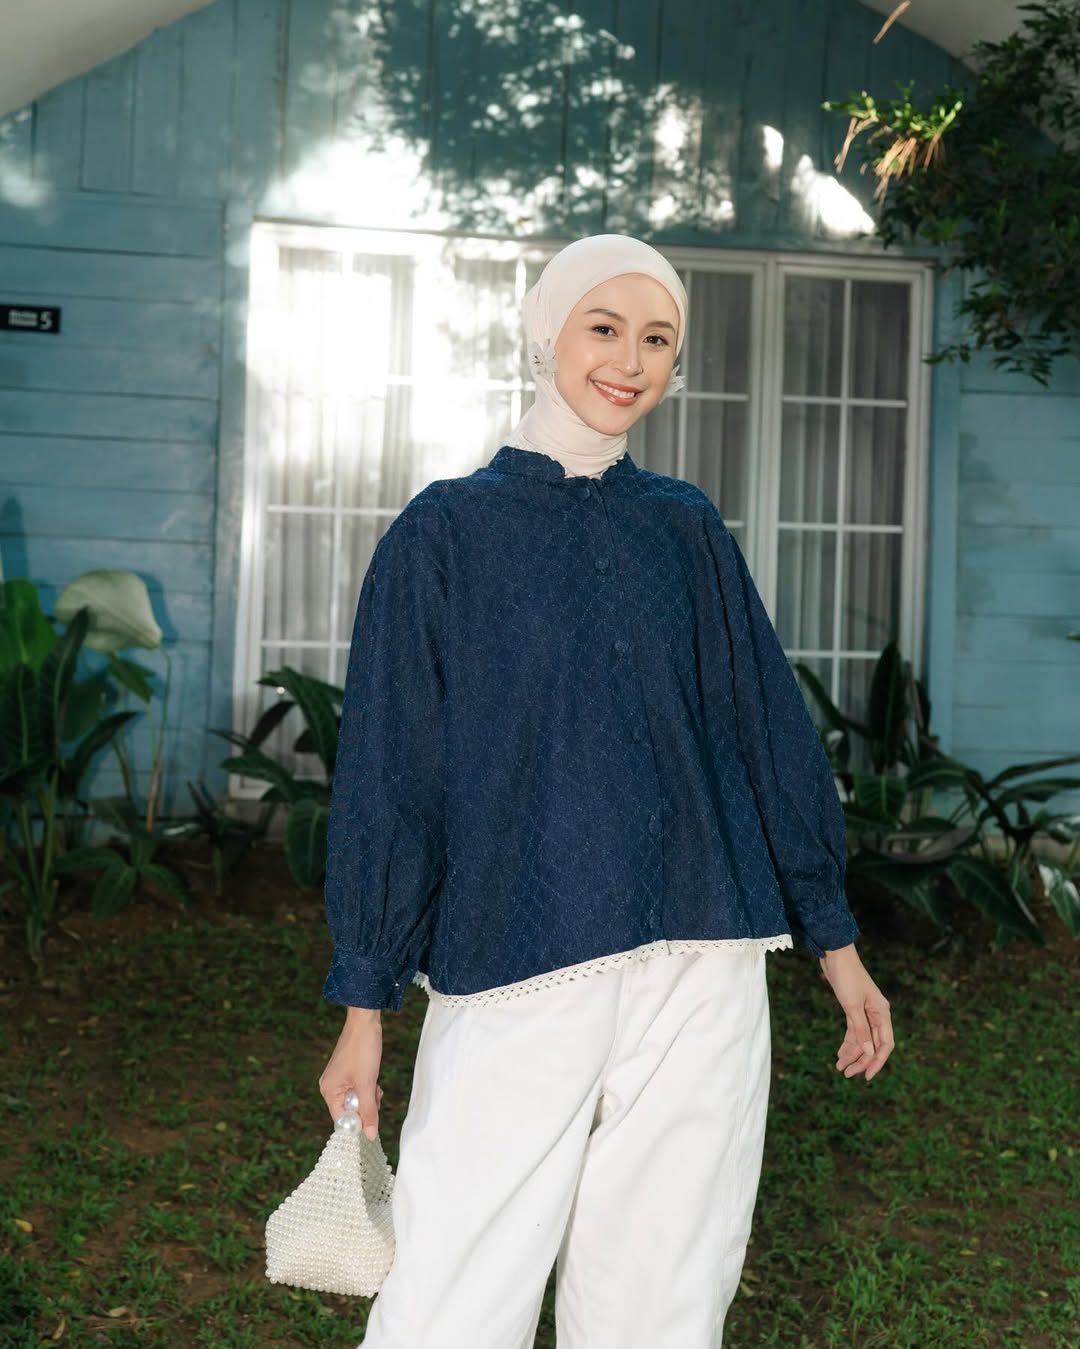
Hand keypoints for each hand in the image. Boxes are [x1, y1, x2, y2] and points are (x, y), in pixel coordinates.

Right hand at [318, 1008, 385, 1137]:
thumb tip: (370, 1135)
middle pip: (349, 1111)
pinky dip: (368, 1088)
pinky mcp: (348, 1073)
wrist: (365, 1020)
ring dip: (369, 1097)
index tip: (372, 1123)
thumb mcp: (368, 1083)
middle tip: (375, 1094)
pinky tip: (374, 1079)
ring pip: (356, 1100)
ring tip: (375, 1084)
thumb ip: (369, 1111)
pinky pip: (358, 1089)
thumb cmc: (363, 1049)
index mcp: (329, 1091)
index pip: (341, 1120)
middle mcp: (330, 1087)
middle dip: (366, 1106)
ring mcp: (339, 1079)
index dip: (357, 1124)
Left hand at [818, 944, 892, 1080]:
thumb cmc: (846, 976)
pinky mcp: (853, 1009)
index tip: (866, 1076)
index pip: (885, 1045)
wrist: (835, 954)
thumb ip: (861, 1029)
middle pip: (873, 1045)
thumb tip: (869, 1051)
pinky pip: (854, 1032)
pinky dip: (848, 1043)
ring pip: (862, 1040)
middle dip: (861, 1061)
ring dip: (852, 1054)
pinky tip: (840, 1054)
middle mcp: (876, 1015)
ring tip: (839, 1067)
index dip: (877, 1062)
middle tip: (846, 1074)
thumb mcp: (852, 1005)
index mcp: (882, 1013)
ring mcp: (865, 1012)